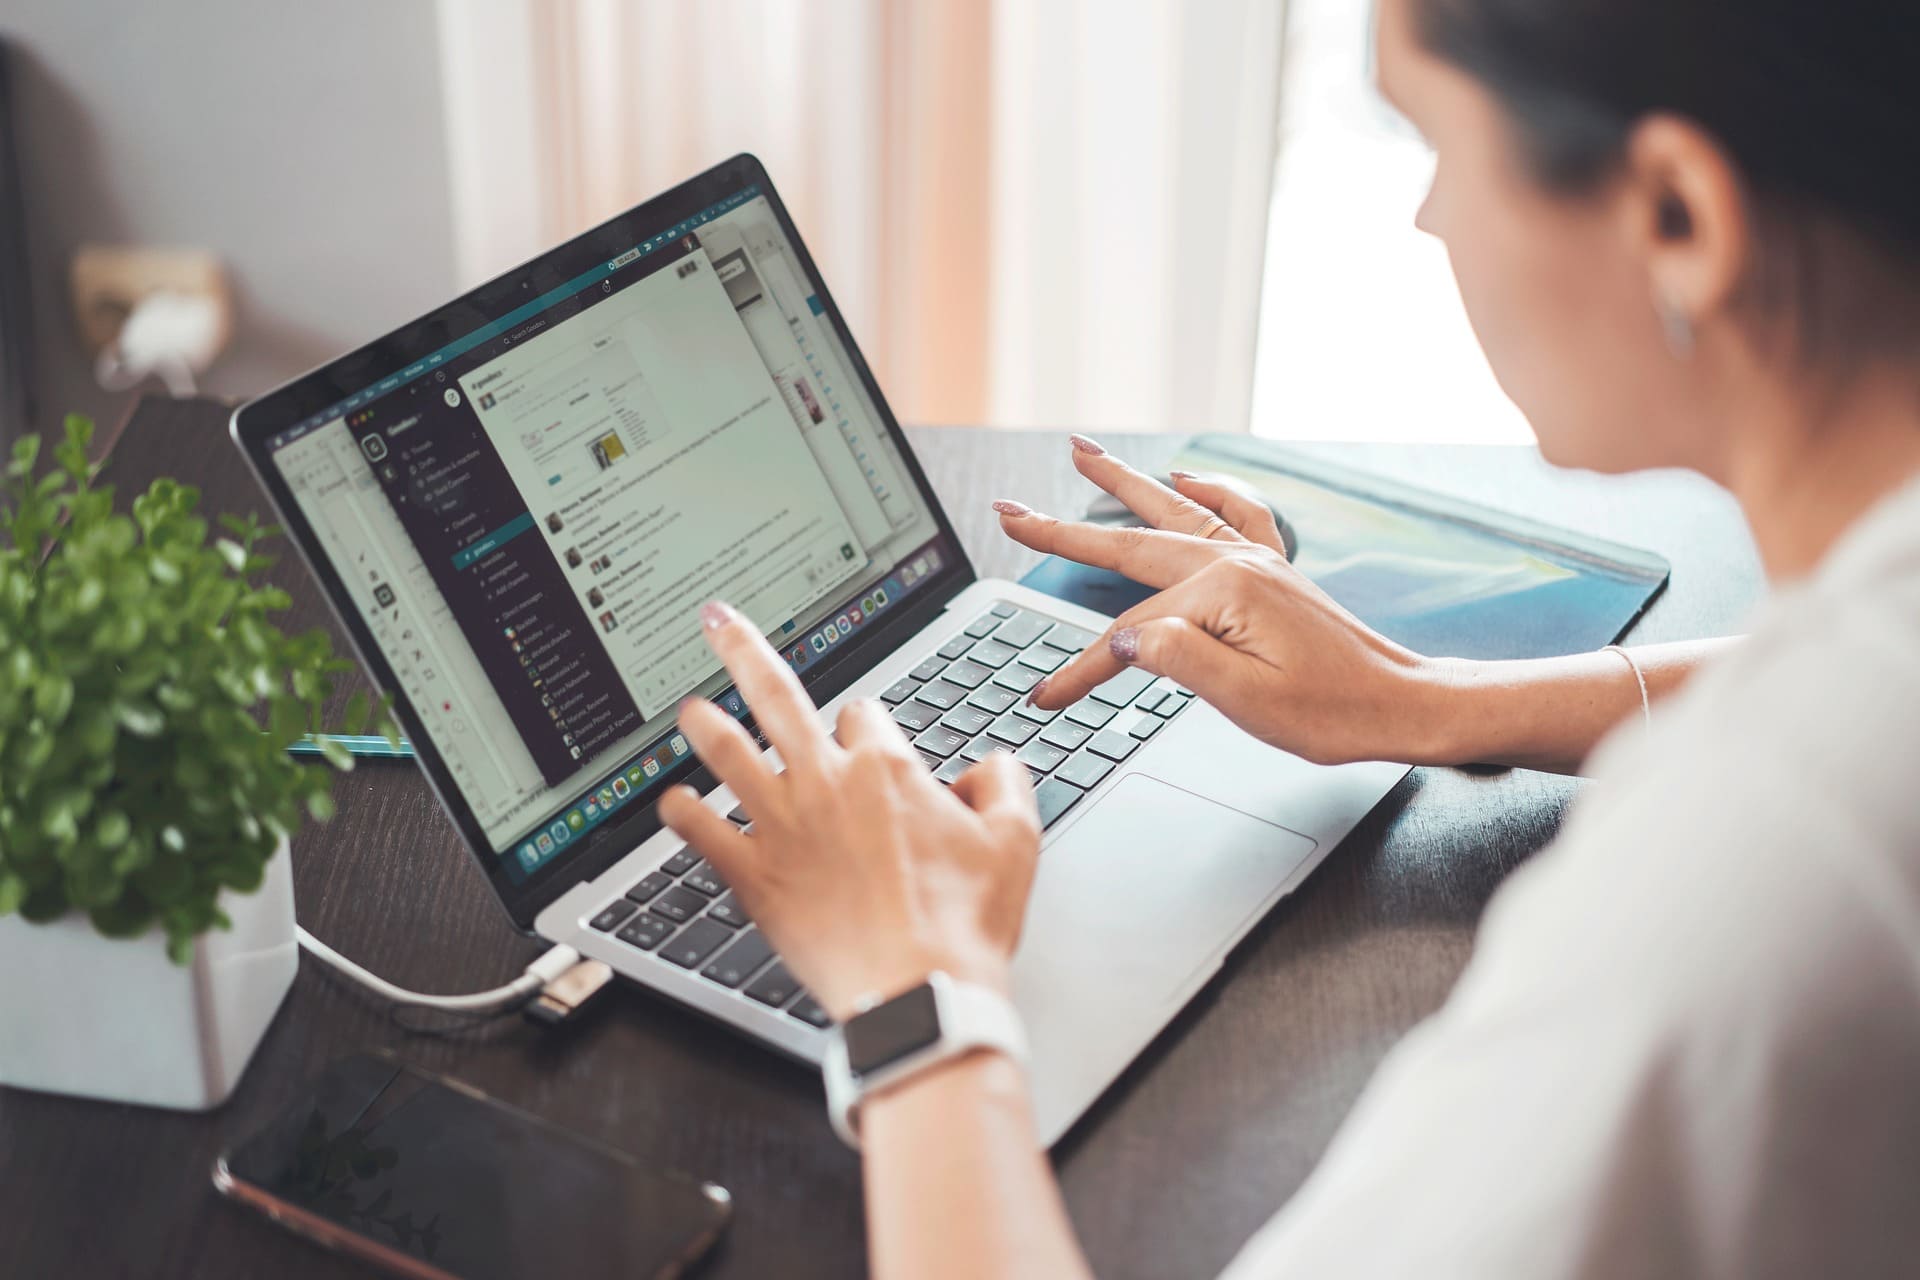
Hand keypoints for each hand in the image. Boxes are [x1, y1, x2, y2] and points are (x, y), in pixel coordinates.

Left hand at [659, 602, 1042, 1021]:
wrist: (919, 993)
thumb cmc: (964, 925)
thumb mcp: (1017, 841)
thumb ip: (1005, 783)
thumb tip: (991, 764)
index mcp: (886, 769)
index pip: (865, 714)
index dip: (868, 728)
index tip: (869, 747)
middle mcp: (827, 785)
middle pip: (776, 696)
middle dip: (743, 650)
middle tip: (718, 622)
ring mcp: (784, 829)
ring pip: (730, 755)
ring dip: (705, 726)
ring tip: (688, 707)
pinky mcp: (756, 878)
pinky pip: (704, 835)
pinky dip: (683, 815)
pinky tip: (670, 803)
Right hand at [994, 435, 1452, 766]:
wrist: (1403, 704)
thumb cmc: (1334, 713)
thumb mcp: (1249, 701)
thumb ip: (1180, 661)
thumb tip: (1123, 637)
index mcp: (1225, 595)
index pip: (1128, 635)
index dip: (1081, 669)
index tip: (1046, 697)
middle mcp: (1238, 563)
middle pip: (1131, 545)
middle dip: (1065, 530)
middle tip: (1010, 510)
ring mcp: (1258, 560)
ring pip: (1173, 512)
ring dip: (1123, 484)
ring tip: (1081, 452)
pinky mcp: (1275, 570)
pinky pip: (1235, 514)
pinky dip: (1206, 492)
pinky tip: (1185, 478)